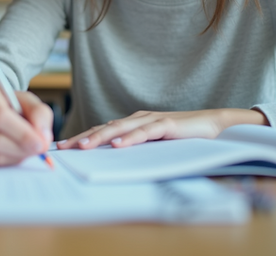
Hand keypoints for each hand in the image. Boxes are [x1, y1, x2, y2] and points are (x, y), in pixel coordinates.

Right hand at [0, 85, 53, 165]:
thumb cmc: (10, 105)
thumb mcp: (28, 101)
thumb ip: (39, 114)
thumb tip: (42, 137)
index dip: (21, 133)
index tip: (40, 143)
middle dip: (21, 147)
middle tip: (39, 149)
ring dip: (17, 155)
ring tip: (28, 148)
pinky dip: (9, 161)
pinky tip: (16, 152)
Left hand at [56, 108, 268, 149]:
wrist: (214, 124)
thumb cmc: (182, 135)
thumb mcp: (154, 143)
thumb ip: (135, 146)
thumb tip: (112, 158)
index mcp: (132, 123)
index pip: (102, 131)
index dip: (82, 138)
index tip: (62, 147)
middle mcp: (138, 119)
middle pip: (104, 129)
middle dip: (82, 138)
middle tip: (62, 148)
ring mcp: (151, 120)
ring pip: (120, 129)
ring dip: (100, 138)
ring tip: (83, 147)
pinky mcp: (166, 125)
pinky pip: (145, 132)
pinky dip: (130, 138)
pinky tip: (118, 145)